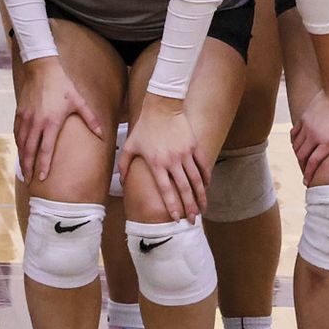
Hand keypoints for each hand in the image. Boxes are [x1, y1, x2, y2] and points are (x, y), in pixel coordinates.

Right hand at [12, 56, 102, 181]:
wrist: (42, 68)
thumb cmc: (63, 84)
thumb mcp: (79, 101)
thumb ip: (91, 119)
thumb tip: (103, 135)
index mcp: (51, 122)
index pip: (46, 149)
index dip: (43, 165)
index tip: (42, 177)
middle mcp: (36, 122)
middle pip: (30, 150)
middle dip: (29, 166)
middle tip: (29, 179)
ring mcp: (26, 118)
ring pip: (21, 143)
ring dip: (22, 157)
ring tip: (23, 169)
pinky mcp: (20, 112)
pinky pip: (17, 132)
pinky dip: (18, 143)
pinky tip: (20, 149)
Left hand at [118, 100, 209, 220]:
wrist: (162, 106)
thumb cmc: (145, 127)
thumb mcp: (131, 145)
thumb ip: (124, 165)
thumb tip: (122, 183)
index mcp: (156, 163)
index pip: (165, 190)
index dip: (172, 206)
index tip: (176, 218)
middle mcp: (172, 161)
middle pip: (184, 189)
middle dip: (189, 207)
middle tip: (193, 221)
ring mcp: (185, 154)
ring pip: (196, 180)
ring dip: (200, 197)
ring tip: (202, 209)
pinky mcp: (194, 147)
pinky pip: (202, 166)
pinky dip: (206, 178)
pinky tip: (207, 187)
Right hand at [290, 86, 328, 181]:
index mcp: (327, 141)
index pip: (313, 162)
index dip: (309, 173)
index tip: (308, 181)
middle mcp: (314, 135)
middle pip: (302, 156)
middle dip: (303, 167)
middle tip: (306, 173)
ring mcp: (307, 126)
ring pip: (296, 146)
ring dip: (298, 155)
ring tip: (303, 160)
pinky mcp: (303, 118)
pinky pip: (294, 134)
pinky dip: (294, 142)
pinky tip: (298, 145)